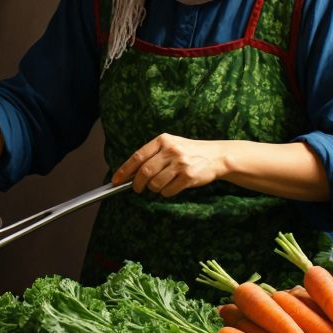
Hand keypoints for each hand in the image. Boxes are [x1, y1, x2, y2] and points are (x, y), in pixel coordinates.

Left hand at [112, 133, 228, 197]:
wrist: (217, 156)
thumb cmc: (189, 151)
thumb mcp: (171, 145)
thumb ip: (153, 155)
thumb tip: (131, 173)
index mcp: (163, 140)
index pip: (137, 156)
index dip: (124, 170)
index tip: (116, 181)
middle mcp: (171, 150)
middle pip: (145, 172)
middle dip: (137, 184)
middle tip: (137, 189)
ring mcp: (180, 163)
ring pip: (155, 184)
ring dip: (154, 189)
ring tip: (160, 185)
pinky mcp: (188, 176)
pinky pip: (168, 191)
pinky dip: (166, 193)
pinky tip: (172, 187)